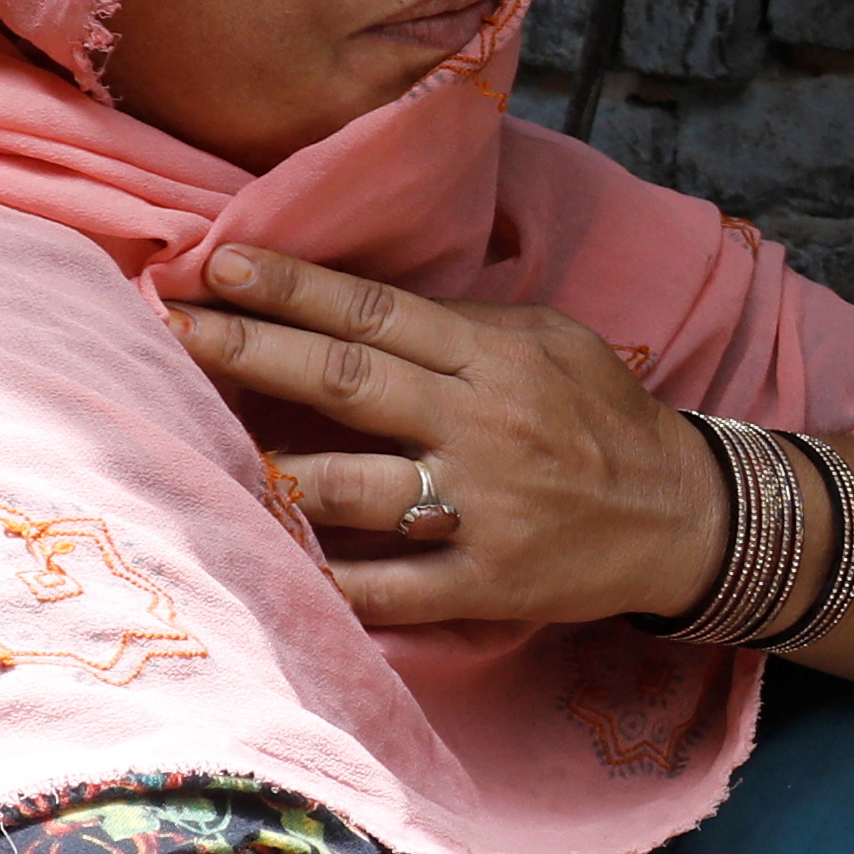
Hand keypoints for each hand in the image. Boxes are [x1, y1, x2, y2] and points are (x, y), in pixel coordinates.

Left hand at [168, 242, 727, 629]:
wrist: (683, 517)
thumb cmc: (603, 419)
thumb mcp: (553, 341)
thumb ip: (464, 323)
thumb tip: (358, 305)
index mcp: (493, 358)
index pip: (374, 312)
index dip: (292, 287)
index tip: (217, 265)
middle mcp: (482, 427)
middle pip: (347, 382)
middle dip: (250, 352)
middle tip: (170, 327)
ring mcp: (482, 508)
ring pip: (356, 486)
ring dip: (271, 468)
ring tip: (195, 446)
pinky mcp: (486, 582)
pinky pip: (392, 588)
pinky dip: (330, 580)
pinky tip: (270, 564)